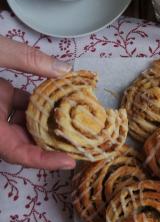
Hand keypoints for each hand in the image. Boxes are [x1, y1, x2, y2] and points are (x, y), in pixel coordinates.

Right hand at [0, 36, 74, 168]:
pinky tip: (59, 93)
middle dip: (52, 143)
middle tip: (82, 140)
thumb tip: (63, 69)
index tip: (68, 162)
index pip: (15, 152)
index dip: (42, 161)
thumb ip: (24, 59)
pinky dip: (39, 102)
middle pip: (23, 142)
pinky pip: (20, 106)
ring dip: (49, 120)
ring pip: (24, 124)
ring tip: (77, 117)